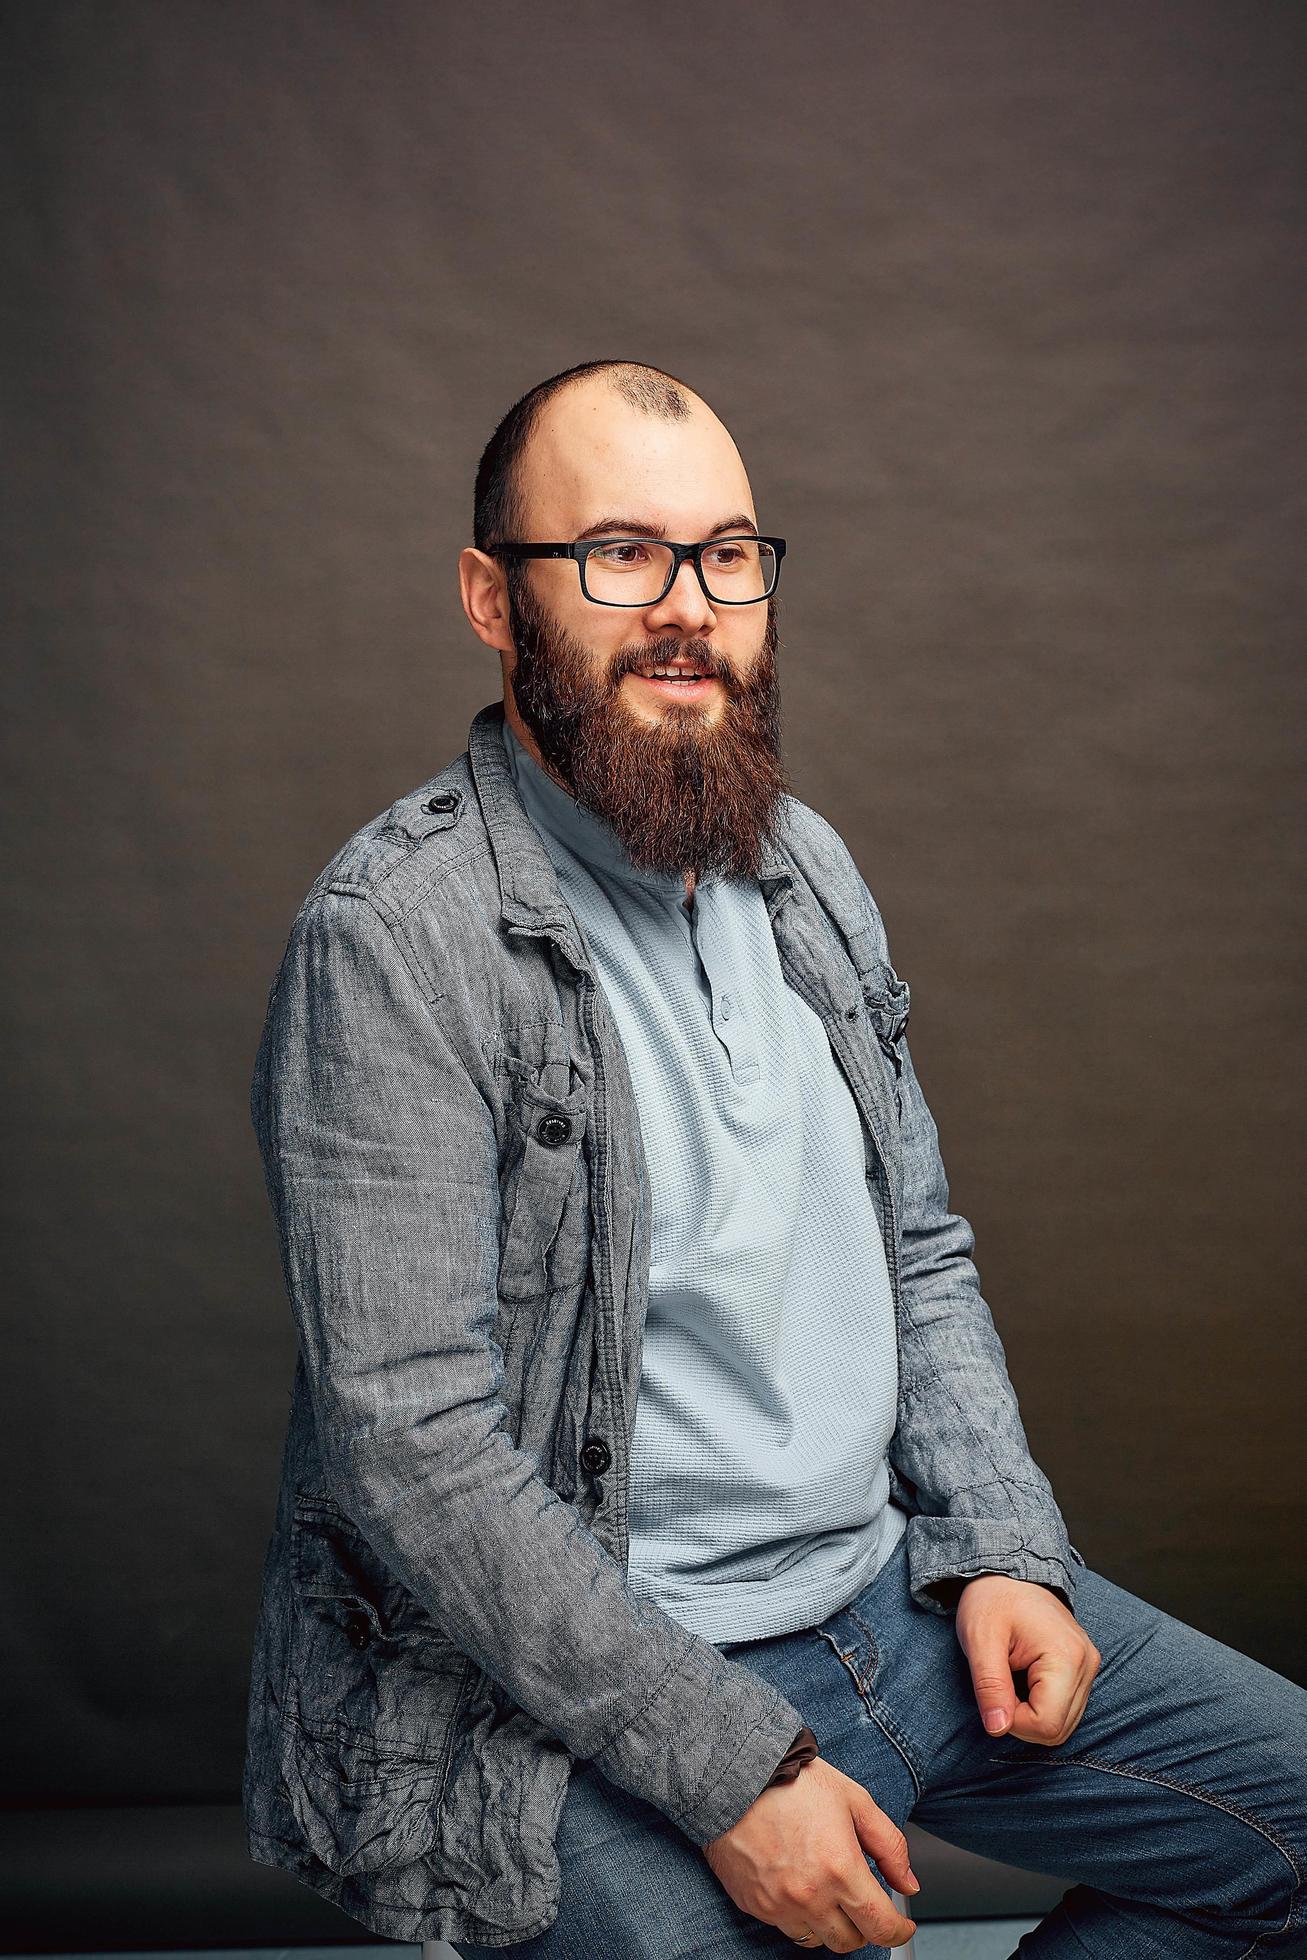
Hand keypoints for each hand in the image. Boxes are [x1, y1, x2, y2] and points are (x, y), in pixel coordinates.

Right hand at [703, 1755, 918, 1951]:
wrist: (736, 1775)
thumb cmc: (793, 1781)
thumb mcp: (855, 1800)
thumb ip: (889, 1845)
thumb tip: (908, 1882)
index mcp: (840, 1868)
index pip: (881, 1926)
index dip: (899, 1931)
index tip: (901, 1925)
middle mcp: (810, 1895)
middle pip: (851, 1941)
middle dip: (864, 1927)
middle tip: (862, 1903)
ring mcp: (779, 1905)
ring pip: (818, 1940)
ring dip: (831, 1924)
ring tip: (829, 1893)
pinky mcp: (755, 1906)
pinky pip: (786, 1928)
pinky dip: (800, 1917)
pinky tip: (800, 1888)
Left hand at [955, 1574, 1100, 1745]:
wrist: (1006, 1573)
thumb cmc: (991, 1600)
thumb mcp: (979, 1640)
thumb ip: (990, 1686)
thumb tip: (997, 1729)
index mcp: (1066, 1656)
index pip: (1047, 1725)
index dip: (1014, 1721)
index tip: (995, 1693)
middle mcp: (1086, 1663)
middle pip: (1058, 1730)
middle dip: (1022, 1720)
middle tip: (1000, 1685)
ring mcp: (1088, 1666)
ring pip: (1064, 1724)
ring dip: (1032, 1714)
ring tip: (1012, 1679)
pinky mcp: (1083, 1667)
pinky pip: (1066, 1708)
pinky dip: (1042, 1705)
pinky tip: (1025, 1680)